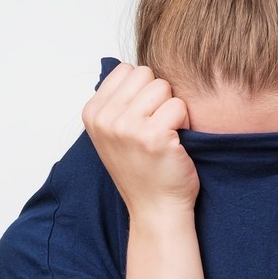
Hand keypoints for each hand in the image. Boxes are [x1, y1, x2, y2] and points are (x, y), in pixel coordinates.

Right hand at [81, 63, 198, 217]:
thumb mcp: (114, 133)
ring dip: (172, 109)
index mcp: (92, 112)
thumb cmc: (142, 170)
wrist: (155, 209)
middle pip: (146, 74)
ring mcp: (127, 127)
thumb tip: (133, 69)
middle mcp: (105, 118)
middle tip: (158, 126)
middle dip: (158, 96)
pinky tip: (176, 144)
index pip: (126, 70)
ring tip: (167, 135)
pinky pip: (179, 106)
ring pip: (163, 87)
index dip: (143, 90)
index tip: (143, 118)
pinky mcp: (153, 136)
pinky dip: (185, 123)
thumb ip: (118, 101)